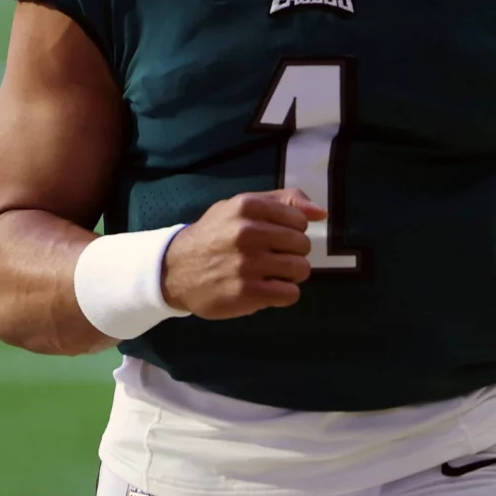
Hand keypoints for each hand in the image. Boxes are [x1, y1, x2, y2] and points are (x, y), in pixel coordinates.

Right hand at [160, 189, 324, 319]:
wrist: (174, 270)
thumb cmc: (214, 236)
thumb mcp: (241, 207)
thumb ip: (283, 201)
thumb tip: (321, 213)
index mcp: (247, 206)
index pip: (299, 219)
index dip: (291, 231)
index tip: (274, 238)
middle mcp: (247, 232)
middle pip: (303, 245)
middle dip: (292, 253)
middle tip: (271, 258)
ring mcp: (247, 264)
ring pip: (301, 269)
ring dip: (290, 275)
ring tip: (271, 274)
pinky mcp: (246, 292)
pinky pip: (290, 294)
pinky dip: (283, 294)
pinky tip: (267, 290)